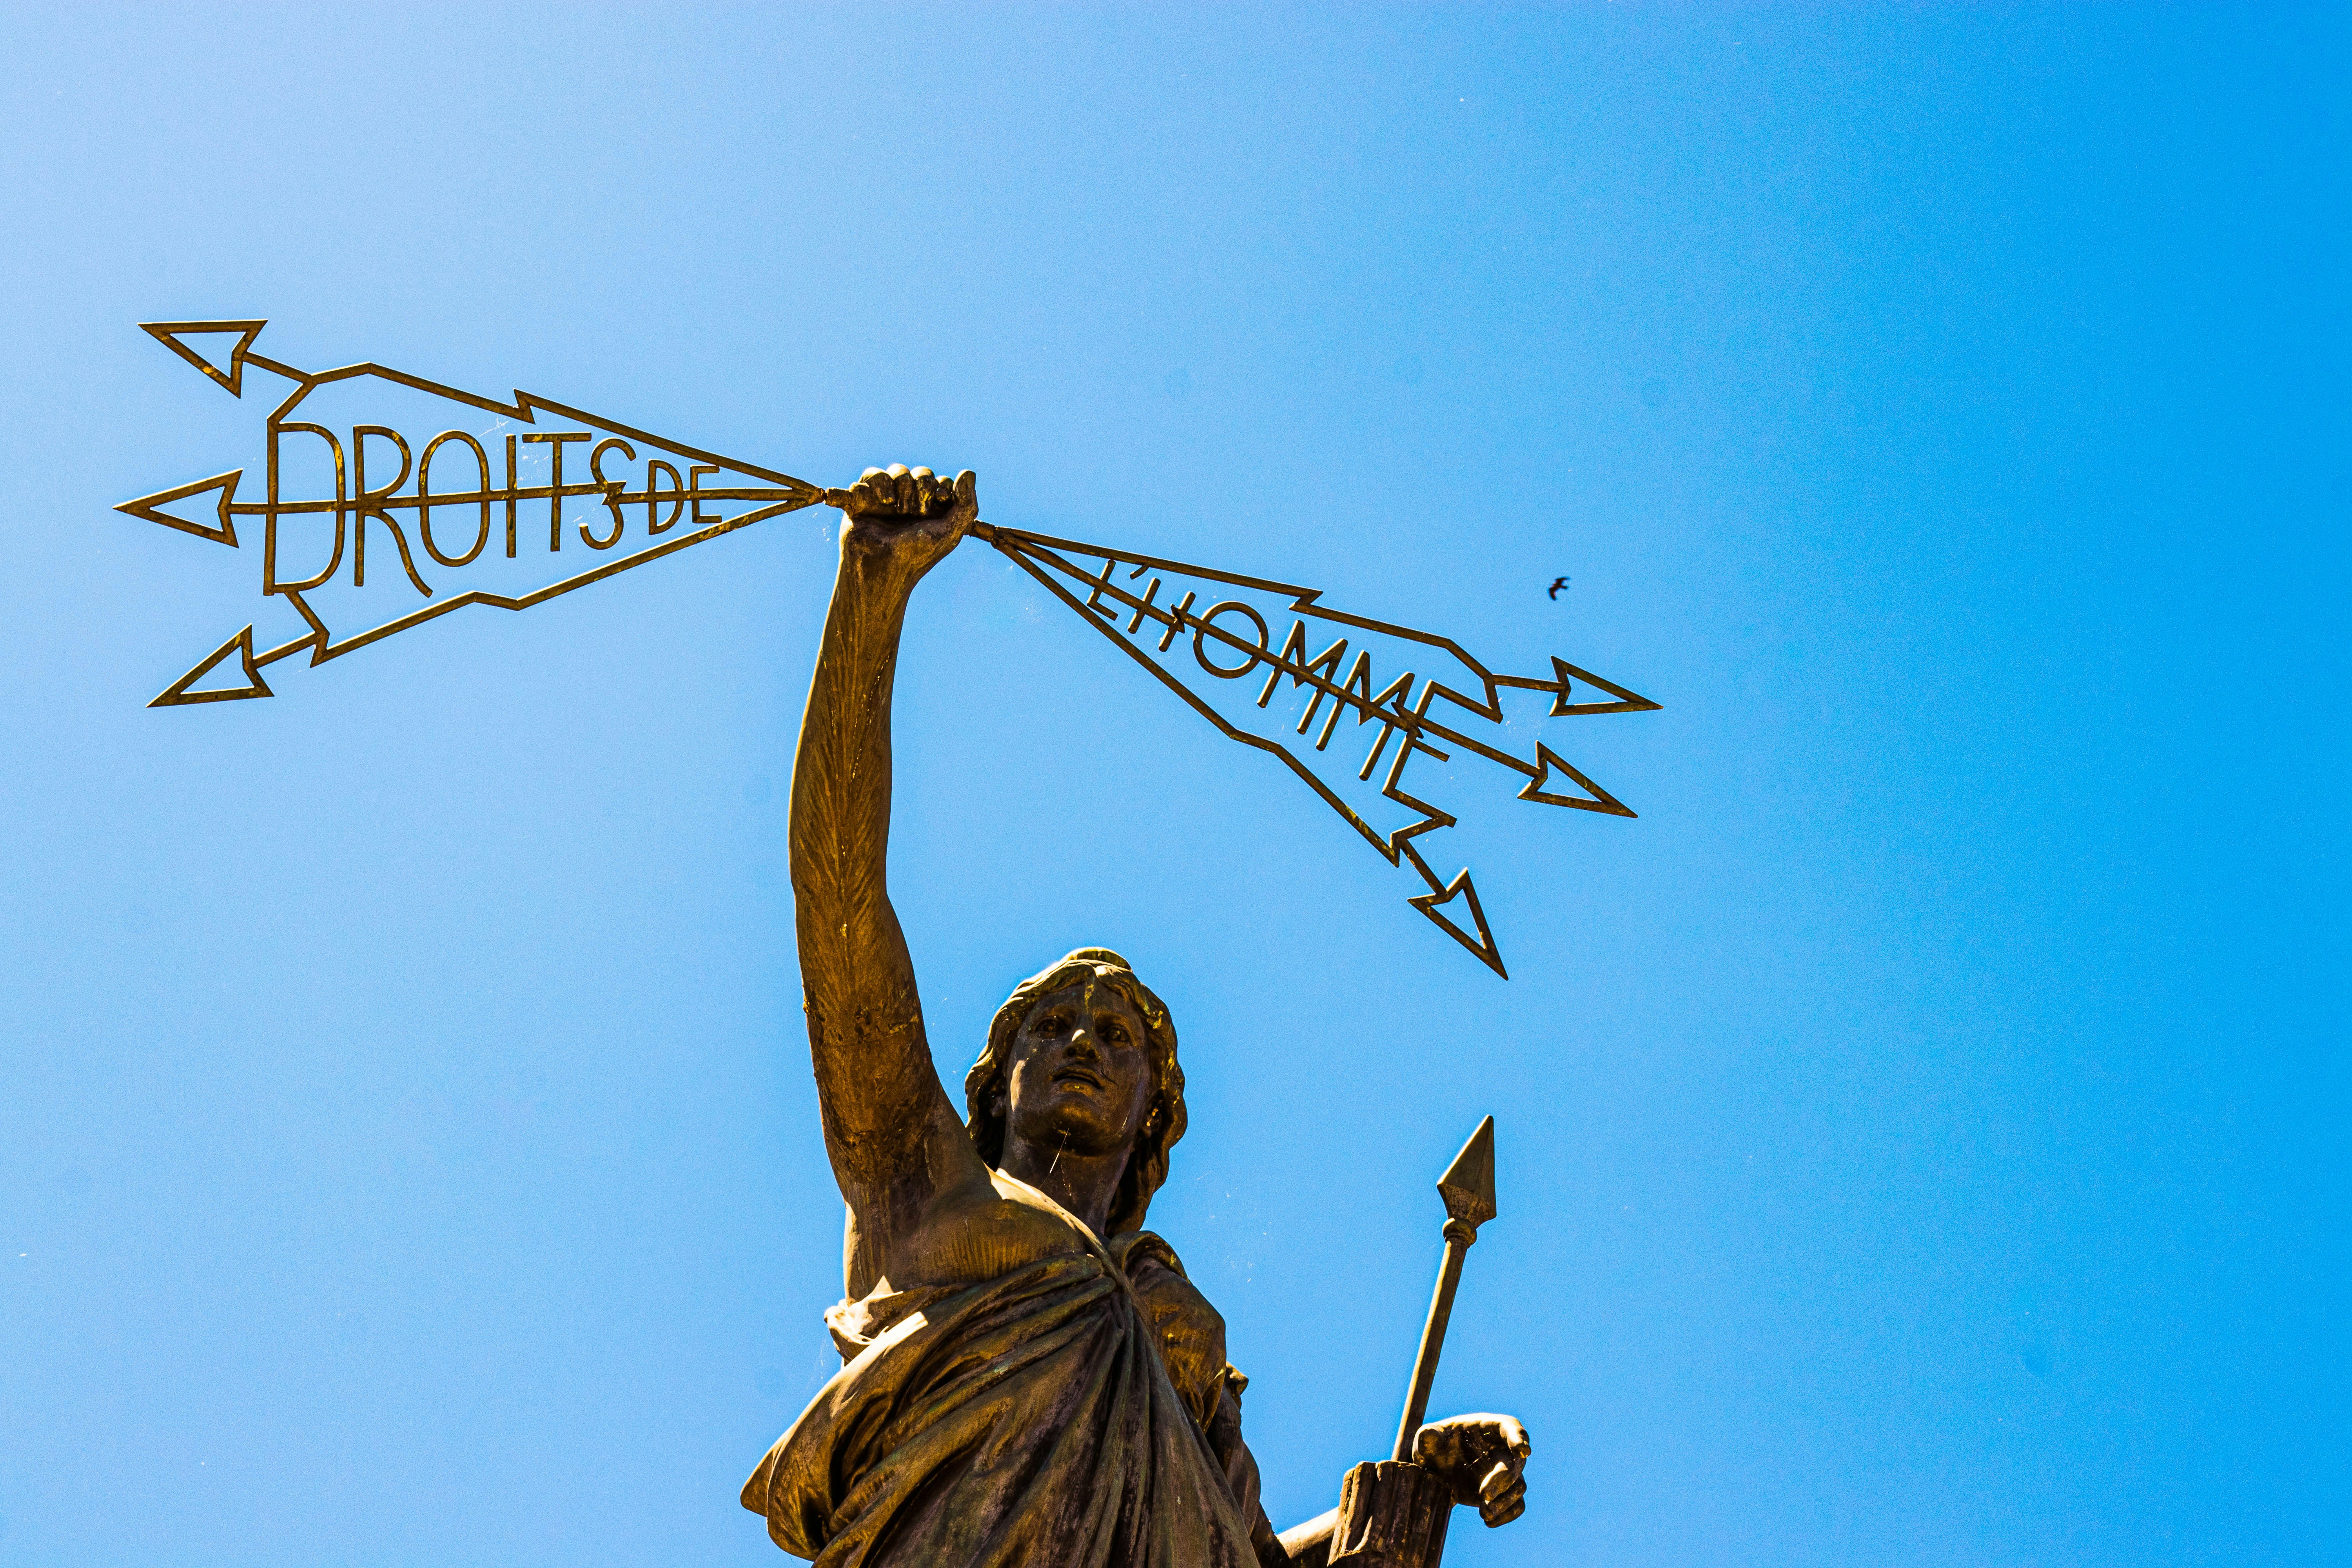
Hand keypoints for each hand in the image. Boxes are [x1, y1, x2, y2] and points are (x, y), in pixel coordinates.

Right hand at [826, 464, 975, 585]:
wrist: (880, 568)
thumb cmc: (916, 555)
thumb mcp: (950, 533)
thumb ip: (967, 504)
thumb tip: (969, 472)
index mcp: (933, 512)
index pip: (943, 483)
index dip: (943, 488)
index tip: (940, 502)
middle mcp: (911, 504)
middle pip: (922, 474)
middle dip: (922, 488)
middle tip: (917, 512)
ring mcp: (887, 500)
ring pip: (898, 470)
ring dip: (901, 485)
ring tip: (895, 508)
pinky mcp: (864, 498)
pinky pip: (872, 473)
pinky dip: (879, 483)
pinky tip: (881, 502)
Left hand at [1413, 1413, 1530, 1527]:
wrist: (1436, 1472)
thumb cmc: (1435, 1447)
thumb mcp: (1427, 1439)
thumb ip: (1428, 1436)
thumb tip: (1428, 1435)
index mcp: (1488, 1428)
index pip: (1510, 1426)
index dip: (1519, 1437)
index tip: (1523, 1451)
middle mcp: (1502, 1449)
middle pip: (1515, 1462)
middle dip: (1503, 1479)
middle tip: (1484, 1496)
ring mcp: (1504, 1472)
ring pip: (1519, 1486)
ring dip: (1504, 1502)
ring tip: (1483, 1514)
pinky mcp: (1504, 1493)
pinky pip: (1517, 1504)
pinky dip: (1507, 1515)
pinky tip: (1489, 1521)